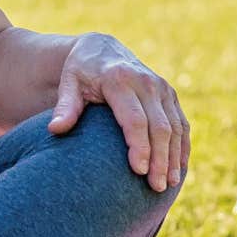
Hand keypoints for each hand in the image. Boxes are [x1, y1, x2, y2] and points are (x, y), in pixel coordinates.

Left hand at [46, 33, 189, 191]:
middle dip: (160, 159)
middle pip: (159, 127)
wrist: (102, 49)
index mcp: (120, 80)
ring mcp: (162, 88)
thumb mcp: (69, 83)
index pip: (134, 119)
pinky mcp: (169, 94)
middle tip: (156, 187)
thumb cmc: (81, 71)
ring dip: (173, 156)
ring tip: (169, 184)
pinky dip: (182, 145)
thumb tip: (55, 129)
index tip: (138, 171)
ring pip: (175, 127)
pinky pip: (182, 122)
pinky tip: (180, 167)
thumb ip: (65, 106)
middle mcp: (146, 82)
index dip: (139, 146)